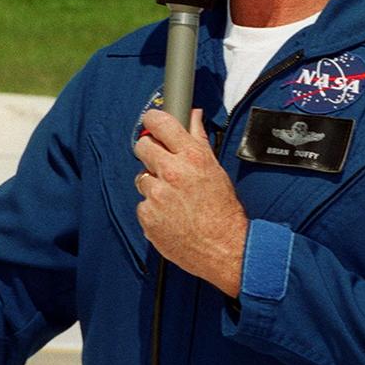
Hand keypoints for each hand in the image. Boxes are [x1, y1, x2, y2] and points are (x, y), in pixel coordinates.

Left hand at [134, 109, 247, 297]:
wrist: (224, 248)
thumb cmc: (223, 211)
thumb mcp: (215, 169)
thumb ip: (199, 139)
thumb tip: (193, 116)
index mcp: (191, 157)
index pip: (160, 123)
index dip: (152, 121)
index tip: (151, 123)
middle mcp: (172, 172)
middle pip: (142, 146)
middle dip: (149, 152)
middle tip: (161, 163)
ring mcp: (156, 195)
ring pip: (141, 177)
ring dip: (153, 184)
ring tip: (173, 198)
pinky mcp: (147, 216)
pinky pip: (142, 204)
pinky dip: (152, 208)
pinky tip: (170, 214)